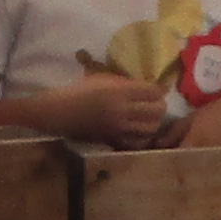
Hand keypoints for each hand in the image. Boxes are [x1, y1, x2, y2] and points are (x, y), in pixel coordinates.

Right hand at [44, 72, 168, 147]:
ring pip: (151, 128)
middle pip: (157, 110)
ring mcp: (119, 127)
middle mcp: (123, 110)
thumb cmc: (80, 90)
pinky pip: (138, 142)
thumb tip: (147, 85)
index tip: (156, 89)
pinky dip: (143, 137)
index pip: (153, 91)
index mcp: (120, 90)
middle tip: (155, 103)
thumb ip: (125, 81)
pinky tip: (139, 132)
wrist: (61, 112)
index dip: (158, 90)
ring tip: (149, 118)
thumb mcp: (102, 78)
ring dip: (153, 122)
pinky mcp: (114, 140)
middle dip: (159, 106)